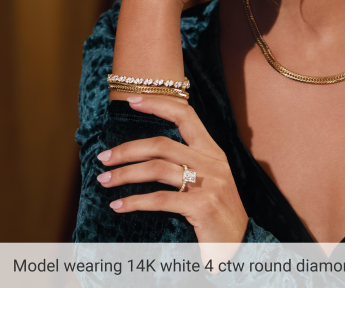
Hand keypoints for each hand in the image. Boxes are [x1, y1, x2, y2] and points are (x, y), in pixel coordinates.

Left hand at [96, 95, 248, 248]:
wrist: (241, 246)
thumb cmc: (217, 213)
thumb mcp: (209, 180)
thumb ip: (189, 162)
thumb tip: (149, 152)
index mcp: (213, 152)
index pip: (186, 115)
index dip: (159, 104)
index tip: (133, 99)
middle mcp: (212, 163)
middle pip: (162, 144)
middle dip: (128, 149)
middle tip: (103, 158)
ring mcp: (209, 184)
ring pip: (157, 169)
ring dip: (125, 174)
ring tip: (104, 181)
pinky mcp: (202, 207)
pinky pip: (160, 199)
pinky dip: (135, 201)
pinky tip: (118, 205)